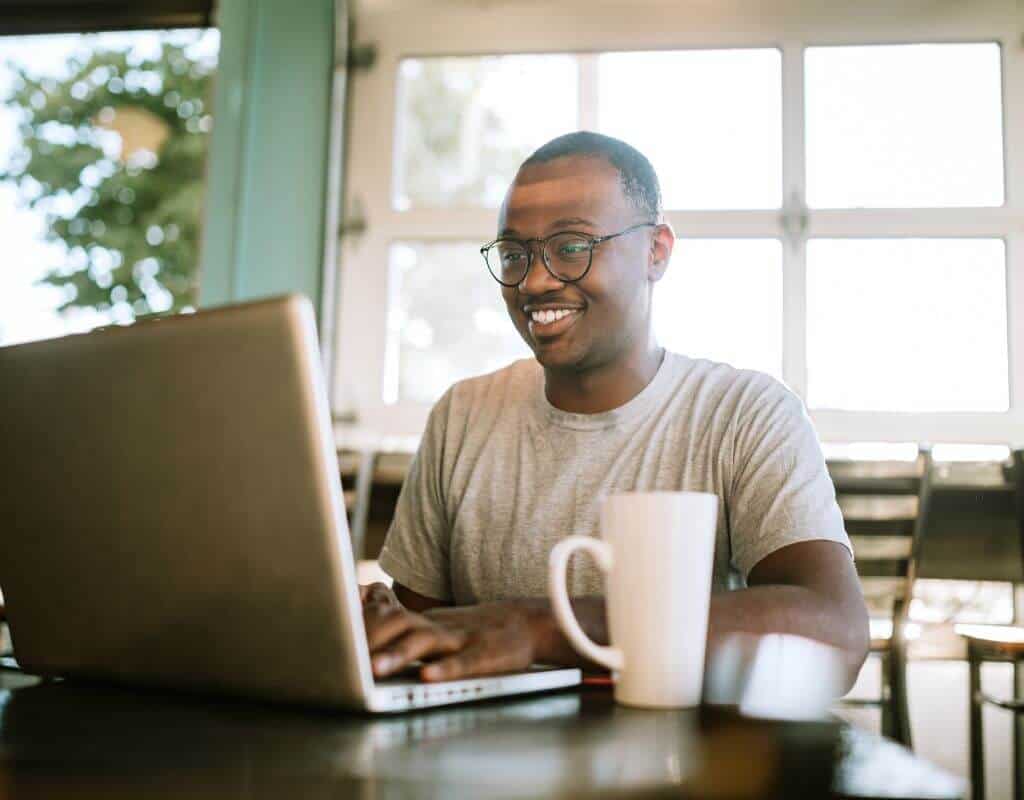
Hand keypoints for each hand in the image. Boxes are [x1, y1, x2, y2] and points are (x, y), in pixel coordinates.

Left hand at [360, 583, 536, 681]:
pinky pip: (462, 662)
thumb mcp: (435, 625)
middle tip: (343, 658)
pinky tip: (427, 677)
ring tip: (374, 669)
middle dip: (369, 642)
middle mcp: (437, 627)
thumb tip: (362, 623)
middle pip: (399, 626)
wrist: (524, 623)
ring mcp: (461, 638)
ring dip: (397, 655)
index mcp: (423, 622)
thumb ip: (403, 625)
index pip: (385, 618)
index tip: (328, 636)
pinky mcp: (484, 654)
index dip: (358, 627)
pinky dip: (444, 669)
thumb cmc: (471, 631)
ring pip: (425, 643)